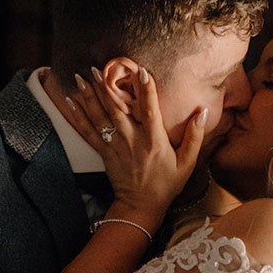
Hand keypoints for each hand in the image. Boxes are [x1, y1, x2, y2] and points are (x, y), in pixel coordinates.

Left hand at [63, 65, 206, 222]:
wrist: (141, 206)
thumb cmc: (166, 184)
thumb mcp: (187, 163)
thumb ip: (194, 137)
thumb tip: (202, 112)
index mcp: (154, 141)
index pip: (150, 110)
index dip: (146, 90)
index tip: (142, 70)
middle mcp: (132, 141)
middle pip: (117, 109)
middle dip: (106, 87)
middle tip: (97, 67)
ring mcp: (115, 147)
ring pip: (100, 117)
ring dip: (89, 96)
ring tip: (80, 76)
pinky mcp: (104, 153)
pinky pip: (88, 132)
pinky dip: (77, 116)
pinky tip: (69, 101)